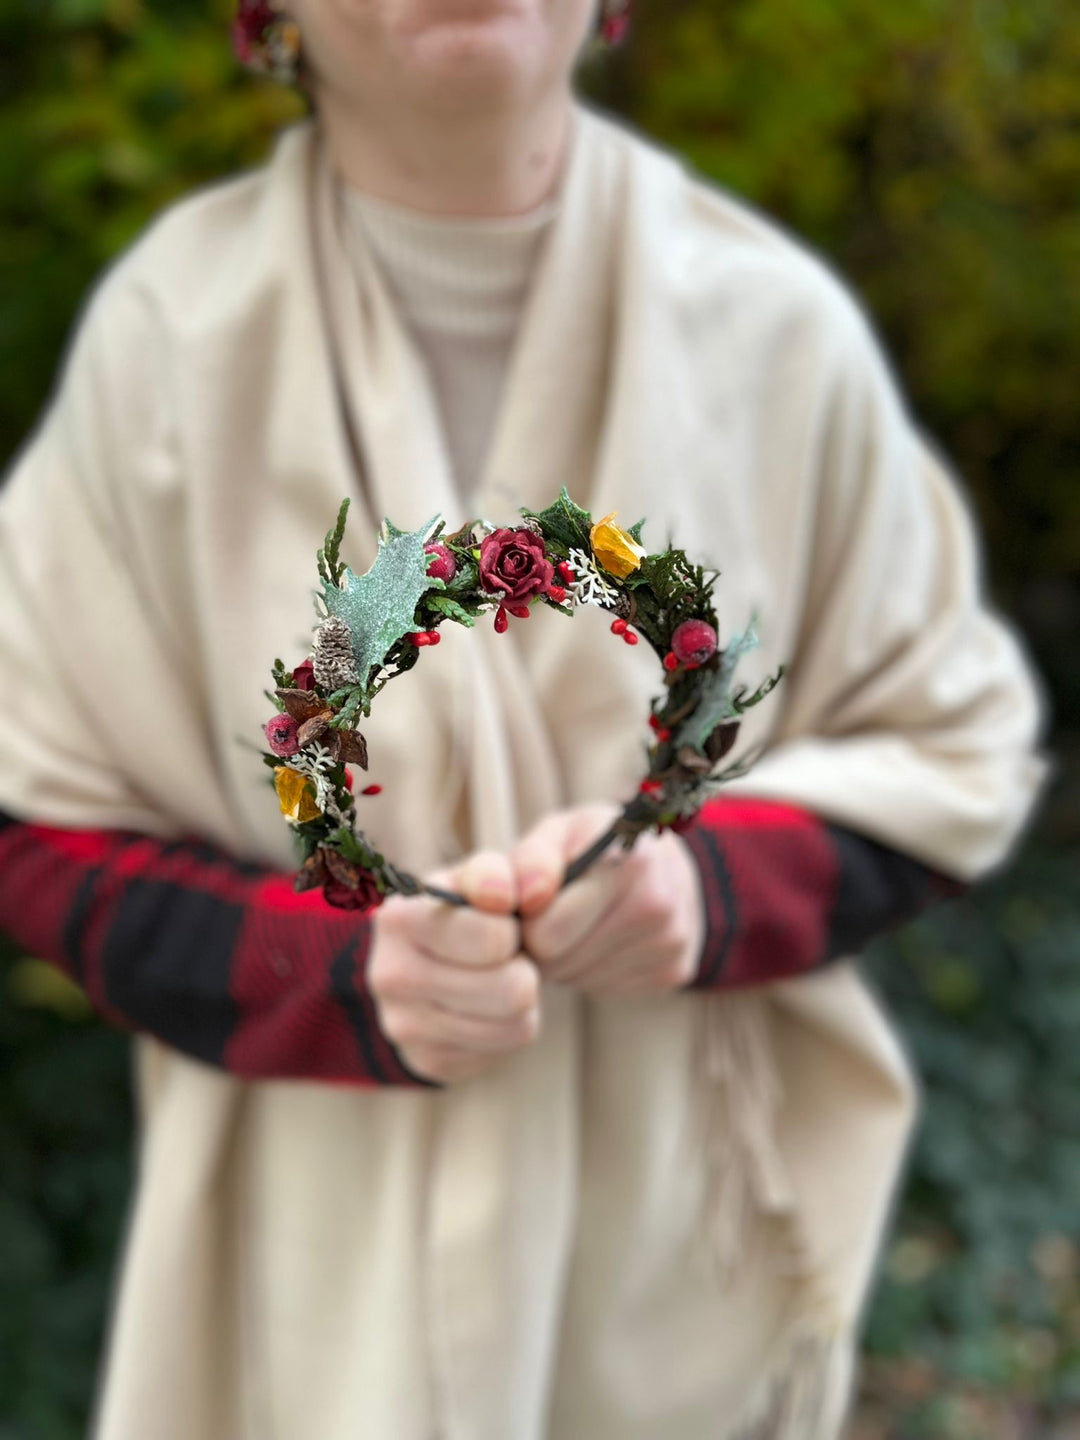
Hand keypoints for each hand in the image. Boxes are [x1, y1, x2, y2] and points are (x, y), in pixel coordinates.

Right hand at [368, 850, 541, 1084]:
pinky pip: (501, 1052)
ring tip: (499, 977)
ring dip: (523, 1000)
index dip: (513, 929)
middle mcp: (389, 975)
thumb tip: (504, 895)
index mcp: (399, 917)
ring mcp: (403, 1025)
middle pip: (511, 991)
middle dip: (524, 967)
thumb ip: (506, 869)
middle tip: (507, 955)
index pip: (493, 939)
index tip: (502, 919)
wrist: (442, 953)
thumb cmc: (474, 906)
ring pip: (513, 1027)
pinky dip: (505, 1028)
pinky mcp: (426, 1061)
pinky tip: (485, 1007)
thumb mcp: (491, 873)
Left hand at [510, 802, 705, 996]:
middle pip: (559, 959)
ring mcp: (670, 941)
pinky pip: (603, 988)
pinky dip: (591, 970)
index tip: (530, 904)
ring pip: (578, 977)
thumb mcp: (558, 832)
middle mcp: (656, 902)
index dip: (527, 919)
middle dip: (542, 942)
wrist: (665, 863)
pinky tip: (601, 940)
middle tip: (549, 915)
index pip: (549, 929)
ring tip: (576, 925)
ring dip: (564, 958)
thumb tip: (522, 899)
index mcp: (626, 858)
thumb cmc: (594, 845)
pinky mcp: (673, 972)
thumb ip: (530, 859)